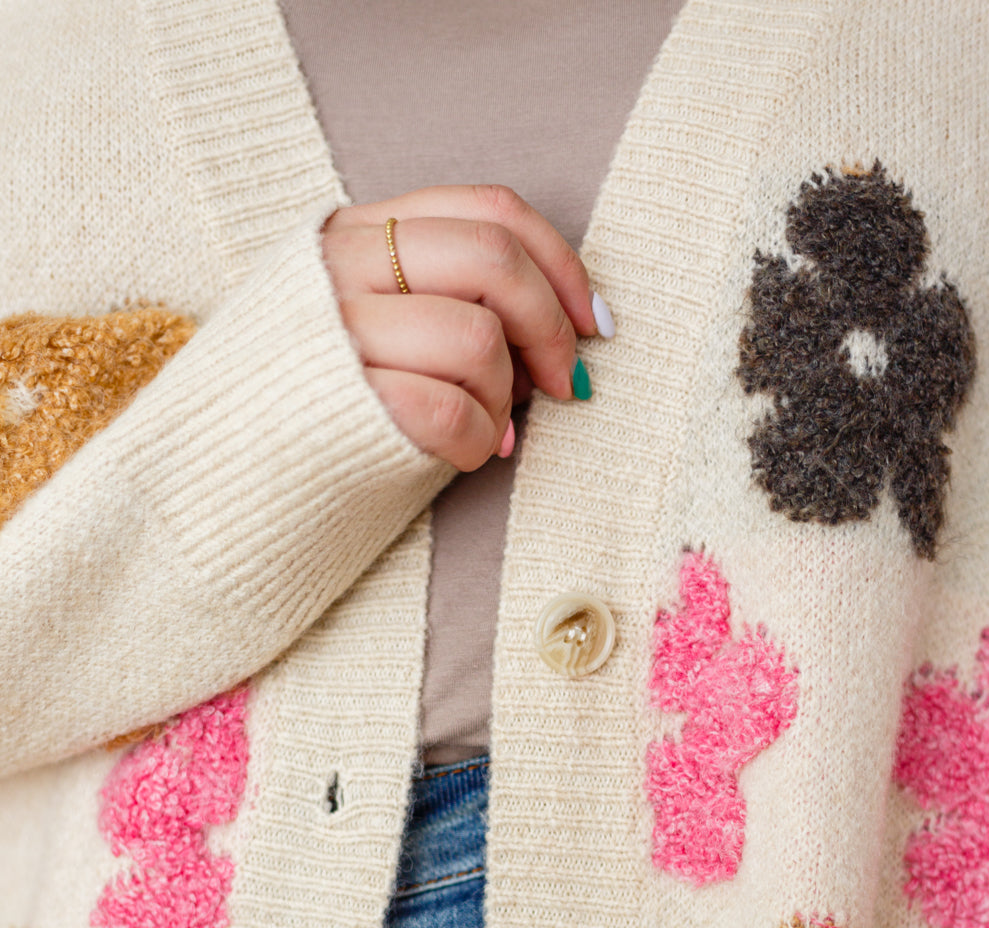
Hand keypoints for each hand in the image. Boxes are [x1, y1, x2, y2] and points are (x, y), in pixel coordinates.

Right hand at [321, 185, 600, 470]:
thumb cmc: (310, 402)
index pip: (488, 211)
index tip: (594, 318)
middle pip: (494, 260)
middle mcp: (343, 268)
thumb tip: (559, 328)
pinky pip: (450, 411)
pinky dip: (478, 441)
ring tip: (486, 429)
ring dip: (504, 399)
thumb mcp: (362, 318)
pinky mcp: (345, 404)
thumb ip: (438, 295)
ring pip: (478, 339)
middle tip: (567, 384)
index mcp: (355, 232)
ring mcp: (339, 334)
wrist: (209, 471)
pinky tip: (467, 456)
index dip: (559, 262)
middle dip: (553, 327)